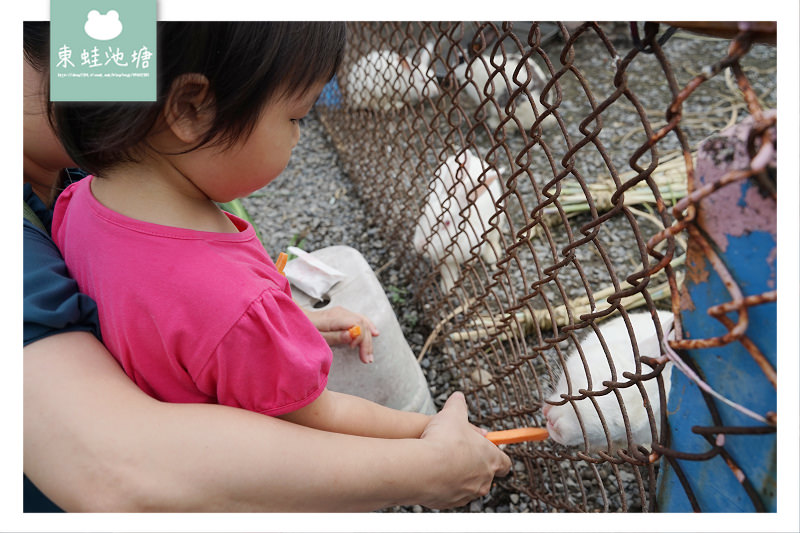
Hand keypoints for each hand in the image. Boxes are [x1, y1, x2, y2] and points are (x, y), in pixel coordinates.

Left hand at [303, 305, 378, 363]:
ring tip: (370, 354)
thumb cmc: (304, 330)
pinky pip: (360, 319)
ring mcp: (342, 312)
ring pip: (363, 322)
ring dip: (369, 338)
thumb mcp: (317, 337)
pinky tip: (375, 333)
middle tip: (367, 359)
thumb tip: (352, 334)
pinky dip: (368, 327)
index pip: (357, 324)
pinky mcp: (343, 315)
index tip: (357, 351)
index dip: (360, 338)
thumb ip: (335, 336)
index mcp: (334, 318)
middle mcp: (340, 312)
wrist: (296, 320)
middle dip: (367, 342)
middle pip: (361, 324)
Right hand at [417, 392, 510, 508]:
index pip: (505, 462)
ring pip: (467, 486)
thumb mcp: (452, 414)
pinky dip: (444, 486)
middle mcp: (483, 480)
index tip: (489, 448)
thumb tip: (458, 397)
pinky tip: (432, 473)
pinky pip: (450, 494)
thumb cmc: (443, 441)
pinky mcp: (450, 503)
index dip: (497, 454)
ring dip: (458, 476)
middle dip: (474, 464)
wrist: (423, 468)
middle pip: (486, 475)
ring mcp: (467, 494)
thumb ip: (458, 405)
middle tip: (459, 452)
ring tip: (442, 462)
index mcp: (491, 459)